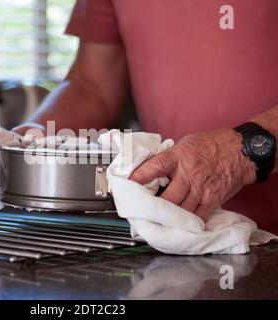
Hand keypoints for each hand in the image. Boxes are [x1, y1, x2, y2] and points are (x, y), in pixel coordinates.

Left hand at [129, 129, 256, 220]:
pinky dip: (187, 223)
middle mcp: (188, 174)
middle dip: (152, 207)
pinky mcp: (212, 199)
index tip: (127, 184)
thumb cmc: (212, 145)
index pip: (155, 166)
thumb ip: (168, 158)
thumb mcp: (185, 144)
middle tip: (140, 213)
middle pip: (166, 197)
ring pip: (180, 210)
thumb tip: (149, 168)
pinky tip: (177, 226)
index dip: (139, 176)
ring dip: (167, 218)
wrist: (242, 151)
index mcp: (178, 157)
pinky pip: (197, 216)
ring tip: (154, 223)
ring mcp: (201, 189)